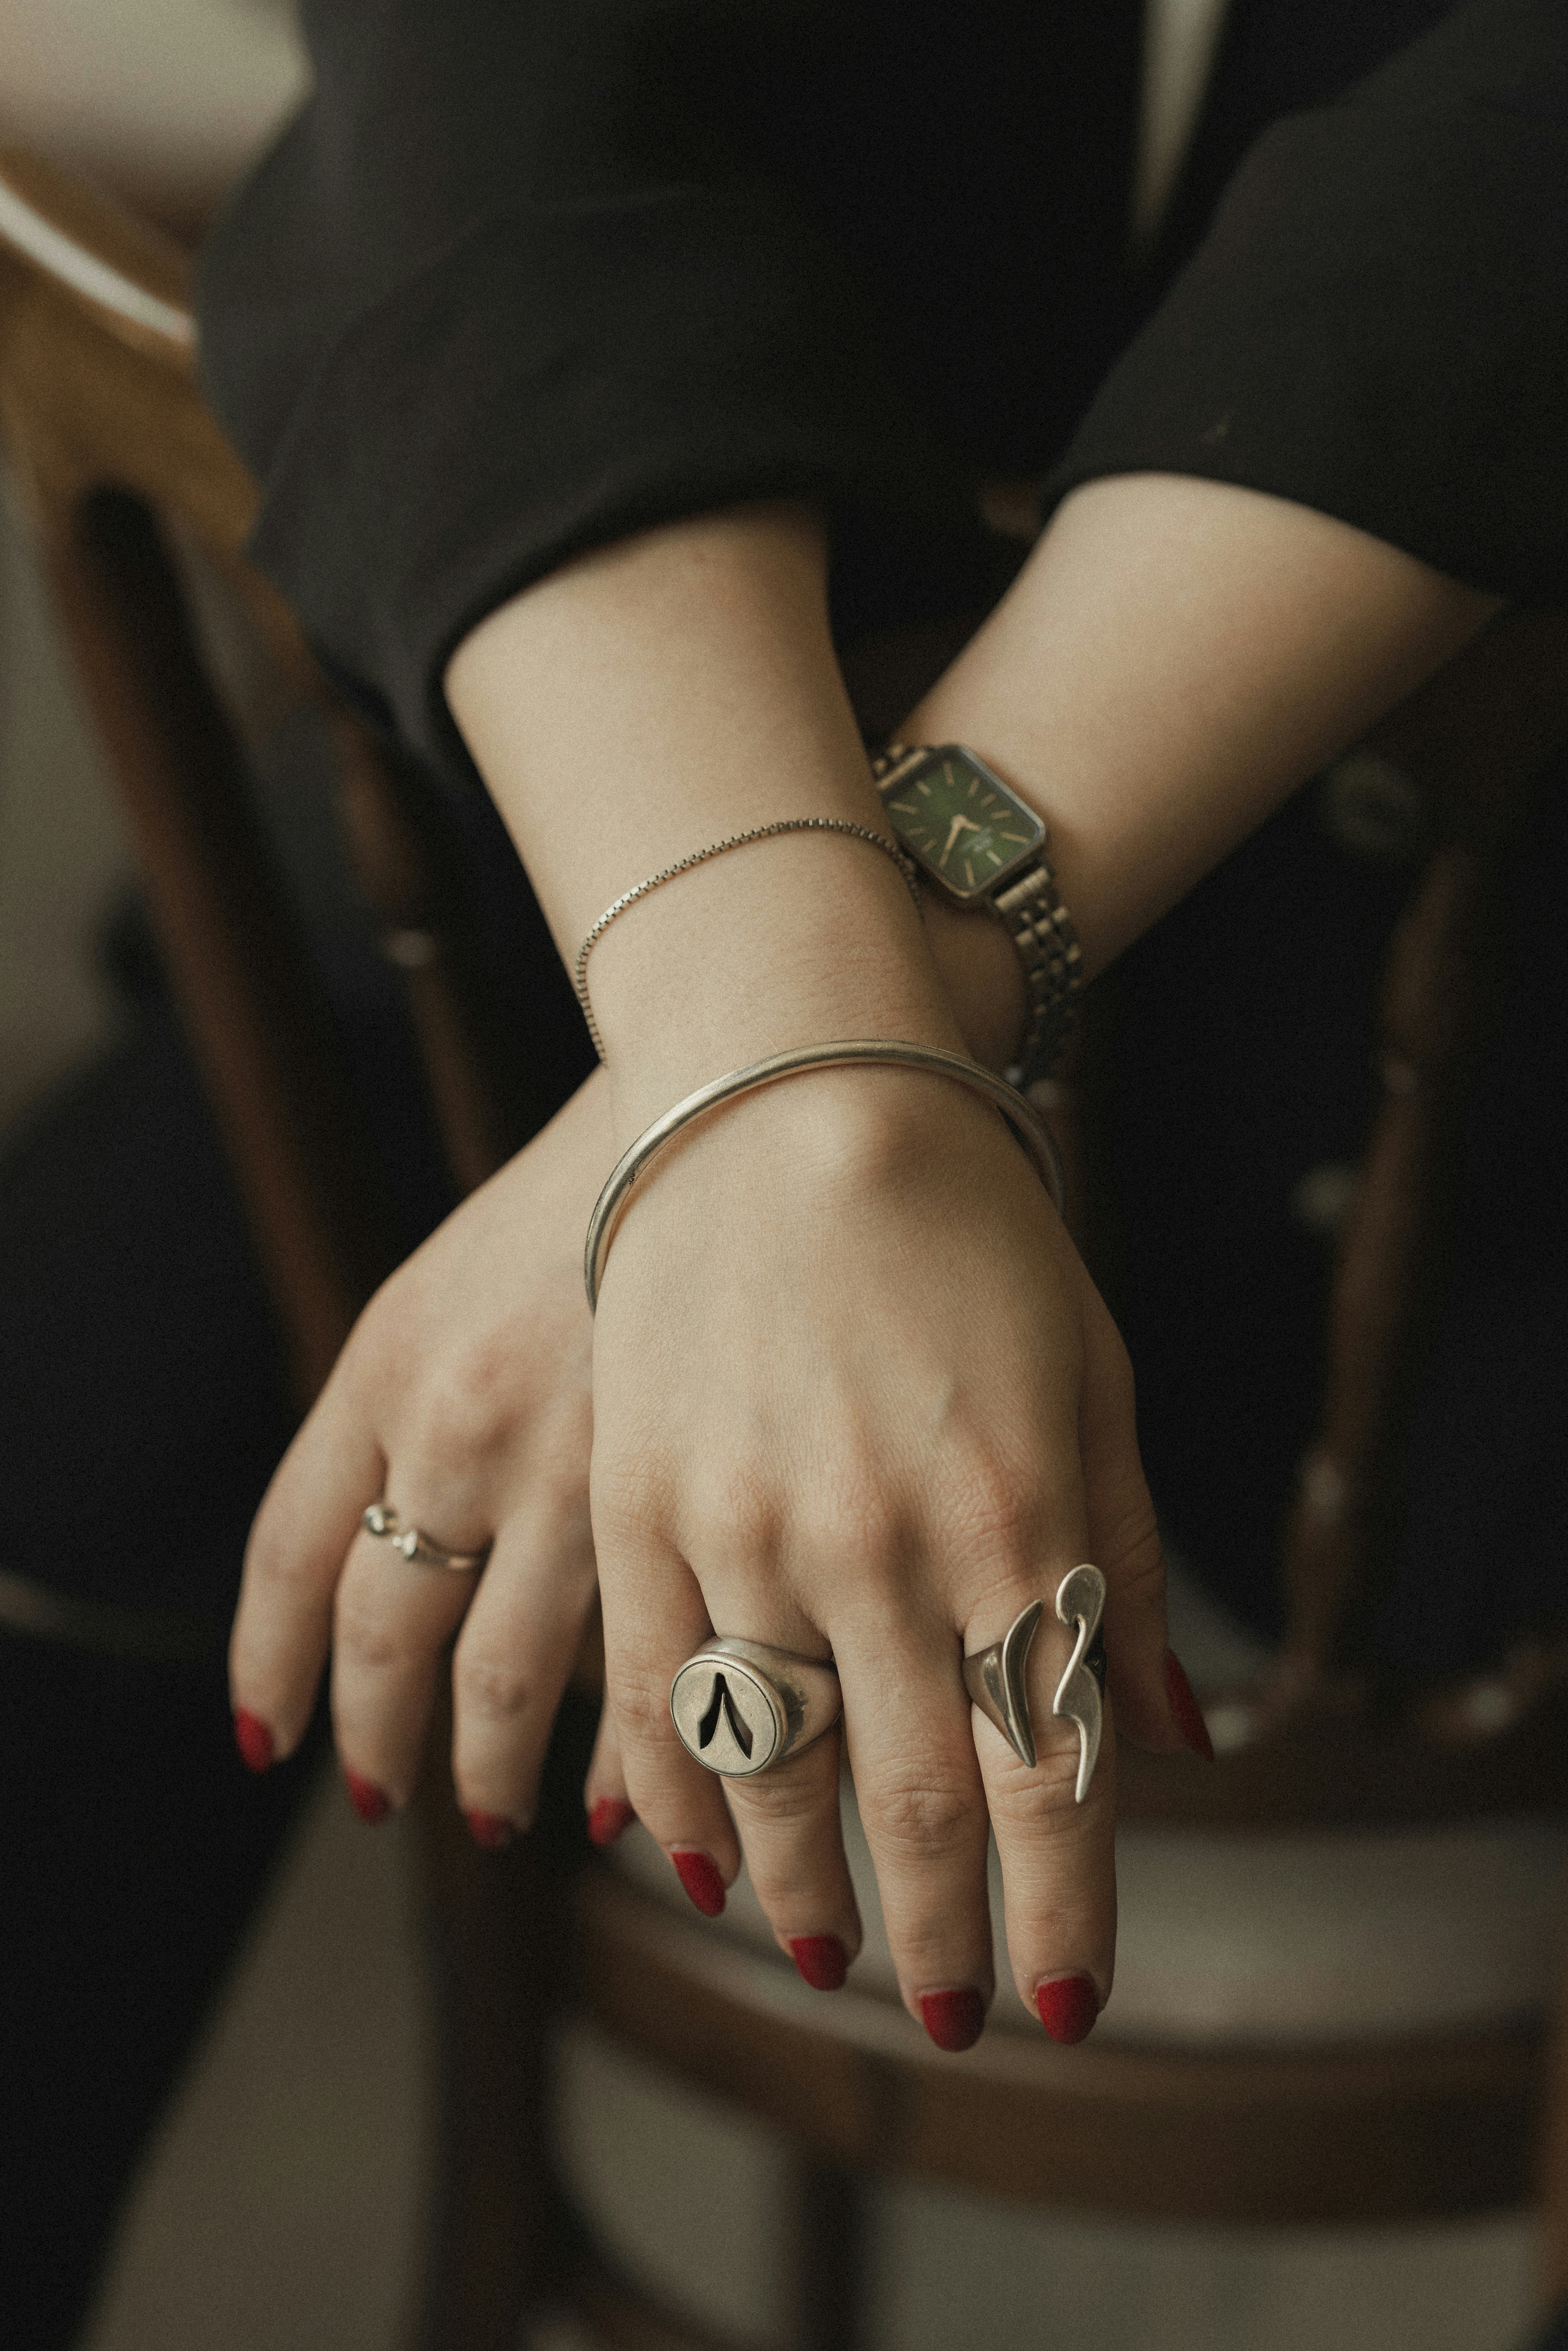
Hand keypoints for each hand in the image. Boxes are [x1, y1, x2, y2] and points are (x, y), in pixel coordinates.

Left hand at [229, 1068, 630, 1842]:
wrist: (730, 1116)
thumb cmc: (592, 1202)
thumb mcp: (449, 1289)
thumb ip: (400, 1416)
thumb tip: (388, 1558)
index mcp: (388, 1366)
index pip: (291, 1555)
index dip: (271, 1663)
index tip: (268, 1734)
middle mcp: (460, 1428)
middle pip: (383, 1635)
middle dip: (374, 1741)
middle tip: (378, 1795)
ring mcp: (571, 1470)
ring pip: (497, 1681)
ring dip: (484, 1769)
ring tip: (487, 1816)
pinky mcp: (681, 1500)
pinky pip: (628, 1673)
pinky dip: (617, 1755)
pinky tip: (615, 1797)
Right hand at [589, 1061, 1191, 2041]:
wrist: (797, 1096)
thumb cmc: (975, 1236)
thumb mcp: (1094, 1385)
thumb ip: (1127, 1568)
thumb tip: (1177, 1738)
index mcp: (1019, 1521)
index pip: (1052, 1777)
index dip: (1059, 1914)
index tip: (1057, 2001)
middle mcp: (884, 1547)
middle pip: (914, 1801)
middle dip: (937, 1932)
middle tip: (940, 2006)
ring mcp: (747, 1529)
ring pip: (770, 1771)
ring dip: (800, 1886)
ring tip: (826, 1947)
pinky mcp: (638, 1502)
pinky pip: (642, 1692)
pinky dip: (667, 1795)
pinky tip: (685, 1859)